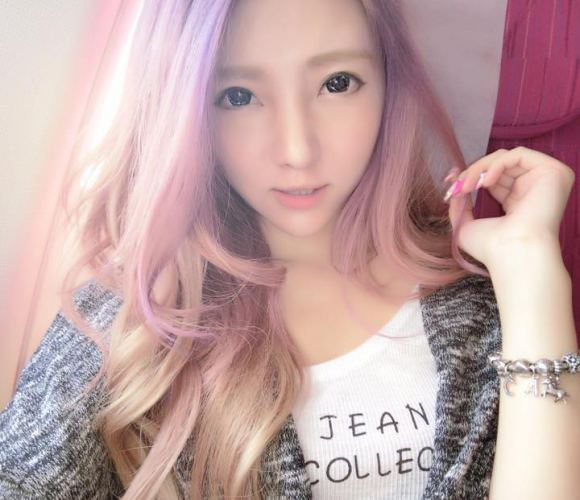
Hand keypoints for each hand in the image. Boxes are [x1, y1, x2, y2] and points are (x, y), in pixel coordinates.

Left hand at [444, 146, 574, 265]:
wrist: (511, 254)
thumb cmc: (491, 247)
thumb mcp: (465, 225)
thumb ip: (460, 204)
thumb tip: (454, 183)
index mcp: (519, 201)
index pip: (494, 177)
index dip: (472, 176)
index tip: (451, 183)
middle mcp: (534, 188)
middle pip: (499, 165)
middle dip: (472, 171)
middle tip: (456, 186)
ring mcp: (545, 179)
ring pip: (505, 157)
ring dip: (480, 168)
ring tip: (466, 186)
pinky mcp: (553, 172)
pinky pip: (519, 154)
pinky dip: (496, 165)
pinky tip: (485, 183)